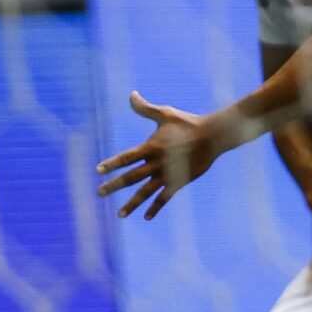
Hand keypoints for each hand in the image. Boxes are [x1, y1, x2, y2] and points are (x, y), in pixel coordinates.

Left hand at [96, 93, 223, 218]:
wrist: (212, 136)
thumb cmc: (188, 123)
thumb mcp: (165, 114)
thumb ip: (145, 108)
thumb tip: (131, 94)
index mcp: (151, 147)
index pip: (127, 157)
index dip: (112, 163)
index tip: (98, 171)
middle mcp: (157, 163)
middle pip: (131, 177)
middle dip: (114, 185)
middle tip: (99, 193)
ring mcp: (168, 175)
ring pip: (145, 192)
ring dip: (132, 204)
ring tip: (119, 214)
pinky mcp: (179, 182)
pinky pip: (164, 198)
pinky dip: (155, 208)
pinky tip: (146, 217)